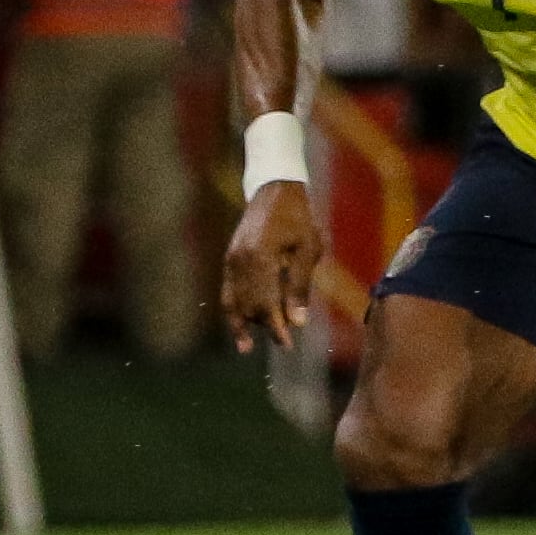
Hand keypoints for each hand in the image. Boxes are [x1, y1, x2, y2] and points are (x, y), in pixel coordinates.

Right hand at [220, 182, 320, 351]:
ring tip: (246, 346)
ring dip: (244, 323)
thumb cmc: (298, 217)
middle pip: (249, 305)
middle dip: (264, 326)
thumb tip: (298, 322)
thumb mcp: (308, 249)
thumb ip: (300, 286)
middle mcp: (240, 261)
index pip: (266, 304)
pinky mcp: (229, 258)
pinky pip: (228, 290)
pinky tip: (239, 323)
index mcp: (261, 258)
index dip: (276, 328)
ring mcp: (231, 259)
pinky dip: (233, 308)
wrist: (274, 188)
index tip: (286, 345)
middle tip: (282, 343)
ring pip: (234, 300)